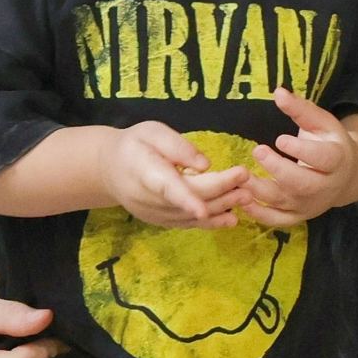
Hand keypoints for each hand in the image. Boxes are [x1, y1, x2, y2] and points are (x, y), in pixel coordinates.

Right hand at [103, 121, 250, 227]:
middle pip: (189, 199)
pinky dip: (211, 222)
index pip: (167, 188)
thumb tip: (206, 165)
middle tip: (247, 179)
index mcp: (145, 173)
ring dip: (221, 207)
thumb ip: (176, 146)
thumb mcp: (151, 132)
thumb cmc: (134, 145)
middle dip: (220, 191)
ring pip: (192, 216)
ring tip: (247, 196)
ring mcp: (155, 215)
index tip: (203, 209)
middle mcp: (149, 200)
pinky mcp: (162, 222)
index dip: (186, 199)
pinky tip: (231, 218)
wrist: (110, 170)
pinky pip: (189, 225)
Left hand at [238, 87, 357, 227]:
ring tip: (240, 176)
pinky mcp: (297, 216)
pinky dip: (258, 215)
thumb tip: (278, 92)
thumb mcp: (322, 123)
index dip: (302, 150)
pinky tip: (241, 200)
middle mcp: (324, 186)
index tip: (280, 139)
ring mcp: (309, 204)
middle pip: (302, 184)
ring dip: (260, 192)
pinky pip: (277, 221)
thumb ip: (300, 109)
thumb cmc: (329, 143)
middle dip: (279, 170)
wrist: (345, 175)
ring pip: (285, 203)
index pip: (323, 158)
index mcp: (336, 160)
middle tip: (258, 150)